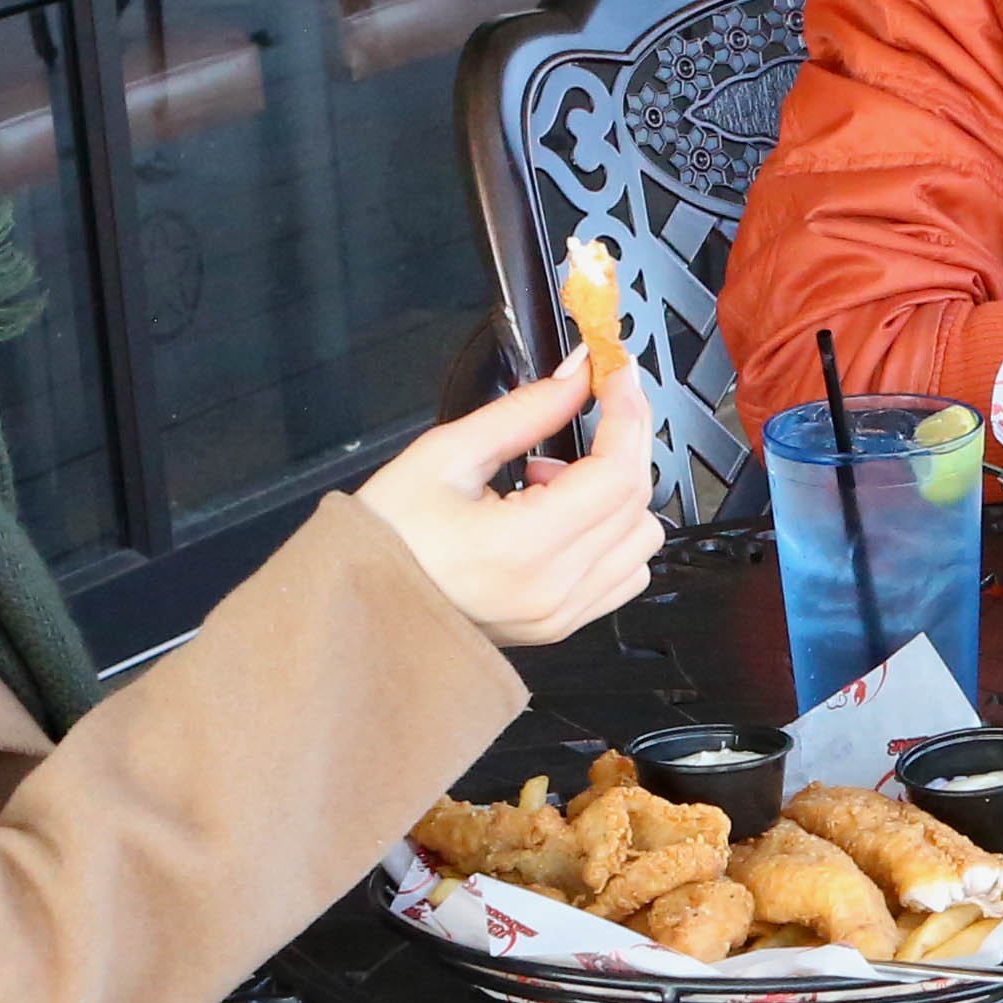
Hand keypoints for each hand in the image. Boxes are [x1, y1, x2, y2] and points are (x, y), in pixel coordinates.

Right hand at [354, 357, 660, 642]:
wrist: (360, 601)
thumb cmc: (387, 536)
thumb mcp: (446, 454)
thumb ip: (524, 413)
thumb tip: (576, 377)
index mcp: (521, 547)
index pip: (616, 474)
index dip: (628, 415)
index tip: (618, 377)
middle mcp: (552, 590)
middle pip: (637, 503)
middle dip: (624, 443)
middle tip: (588, 411)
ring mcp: (561, 615)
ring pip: (641, 541)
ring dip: (617, 494)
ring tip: (553, 478)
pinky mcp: (561, 624)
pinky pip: (623, 574)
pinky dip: (611, 534)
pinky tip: (561, 516)